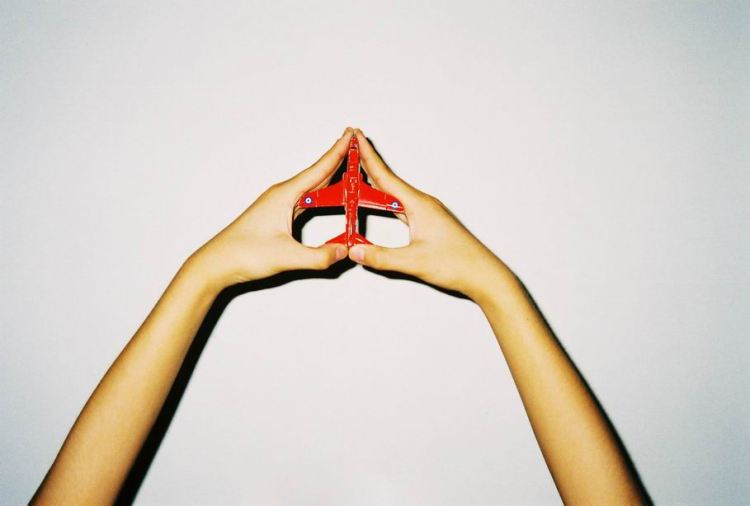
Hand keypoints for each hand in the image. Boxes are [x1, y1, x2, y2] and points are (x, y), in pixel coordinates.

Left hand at [186, 128, 353, 289]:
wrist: (217, 264)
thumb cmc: (243, 254)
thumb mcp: (286, 257)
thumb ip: (318, 256)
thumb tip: (344, 251)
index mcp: (284, 196)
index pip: (319, 169)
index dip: (338, 152)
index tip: (352, 136)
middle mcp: (282, 195)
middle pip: (318, 173)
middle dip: (338, 158)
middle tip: (357, 145)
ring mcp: (280, 205)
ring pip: (313, 186)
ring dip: (332, 176)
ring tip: (349, 166)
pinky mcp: (278, 216)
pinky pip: (307, 199)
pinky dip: (323, 194)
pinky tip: (330, 196)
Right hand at [348, 129, 509, 301]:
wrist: (483, 275)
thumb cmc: (458, 264)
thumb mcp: (414, 262)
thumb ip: (382, 257)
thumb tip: (355, 250)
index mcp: (419, 205)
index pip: (385, 177)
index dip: (367, 157)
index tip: (355, 138)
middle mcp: (423, 204)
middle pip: (388, 179)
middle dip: (368, 162)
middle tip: (351, 146)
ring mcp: (426, 212)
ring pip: (394, 192)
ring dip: (375, 180)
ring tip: (359, 168)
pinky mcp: (428, 222)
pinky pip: (400, 204)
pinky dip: (384, 197)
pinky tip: (378, 199)